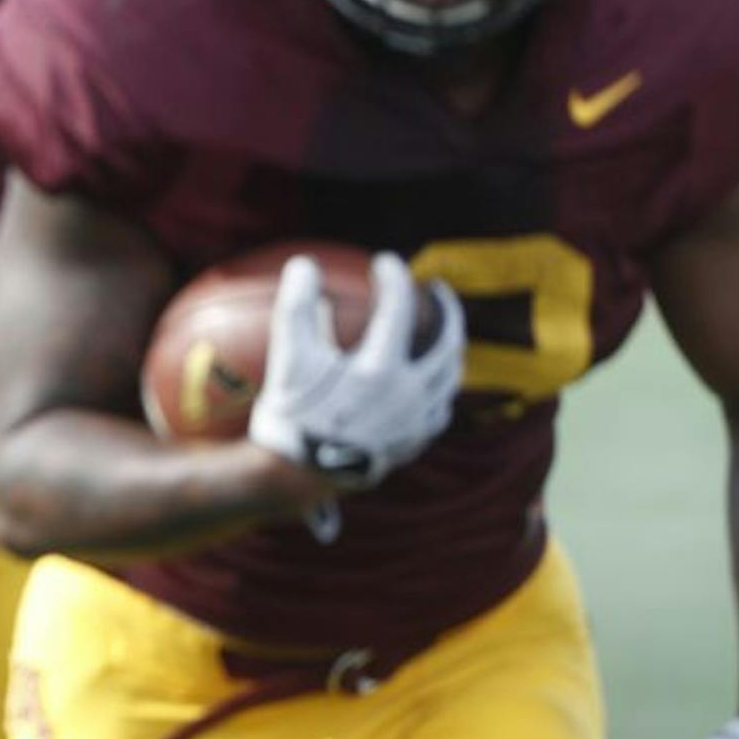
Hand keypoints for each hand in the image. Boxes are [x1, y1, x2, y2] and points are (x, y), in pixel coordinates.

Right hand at [247, 252, 463, 489]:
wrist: (297, 476)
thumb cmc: (291, 414)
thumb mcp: (287, 357)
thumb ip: (296, 305)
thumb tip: (304, 264)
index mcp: (380, 368)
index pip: (400, 309)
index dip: (394, 278)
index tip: (385, 261)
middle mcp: (408, 393)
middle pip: (448, 342)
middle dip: (448, 310)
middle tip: (437, 289)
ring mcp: (414, 421)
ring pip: (451, 378)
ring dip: (451, 348)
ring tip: (442, 333)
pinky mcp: (411, 443)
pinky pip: (439, 411)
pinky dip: (440, 388)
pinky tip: (430, 385)